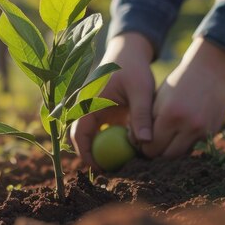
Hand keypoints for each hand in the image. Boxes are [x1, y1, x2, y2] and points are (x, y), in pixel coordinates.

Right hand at [70, 32, 155, 167]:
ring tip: (117, 166)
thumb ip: (142, 115)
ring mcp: (92, 111)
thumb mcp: (141, 90)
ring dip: (99, 151)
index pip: (78, 133)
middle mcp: (85, 107)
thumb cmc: (134, 68)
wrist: (129, 52)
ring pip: (89, 137)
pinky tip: (124, 152)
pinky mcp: (100, 113)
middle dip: (91, 156)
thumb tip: (146, 143)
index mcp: (88, 101)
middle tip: (110, 172)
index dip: (85, 153)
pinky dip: (108, 143)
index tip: (100, 168)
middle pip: (80, 138)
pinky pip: (99, 132)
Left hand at [140, 38, 224, 157]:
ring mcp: (203, 130)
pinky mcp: (213, 131)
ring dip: (171, 150)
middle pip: (166, 155)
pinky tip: (179, 132)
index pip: (151, 147)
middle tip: (151, 144)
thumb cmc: (178, 82)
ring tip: (164, 139)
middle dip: (156, 152)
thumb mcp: (158, 99)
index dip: (143, 147)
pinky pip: (194, 146)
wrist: (211, 69)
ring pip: (181, 154)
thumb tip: (138, 143)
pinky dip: (185, 143)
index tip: (140, 143)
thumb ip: (148, 121)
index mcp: (170, 115)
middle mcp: (189, 126)